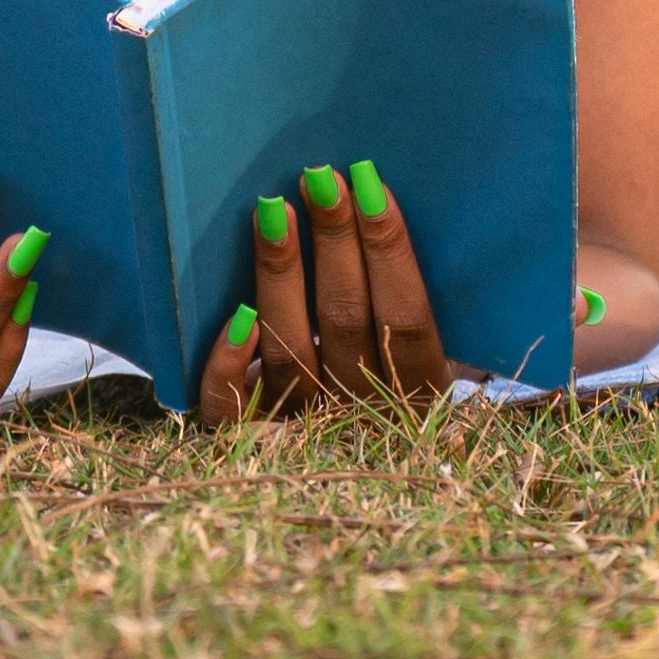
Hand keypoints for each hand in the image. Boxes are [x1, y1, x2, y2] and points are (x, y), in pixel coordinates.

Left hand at [187, 160, 457, 421]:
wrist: (351, 480)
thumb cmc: (391, 373)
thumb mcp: (428, 350)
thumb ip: (413, 301)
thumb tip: (388, 205)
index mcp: (420, 390)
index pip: (407, 318)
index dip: (389, 251)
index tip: (371, 186)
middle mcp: (365, 412)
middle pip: (346, 322)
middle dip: (334, 242)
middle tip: (319, 178)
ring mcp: (309, 431)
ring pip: (290, 354)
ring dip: (281, 276)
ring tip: (273, 210)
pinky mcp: (255, 442)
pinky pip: (234, 412)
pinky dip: (230, 367)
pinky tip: (233, 315)